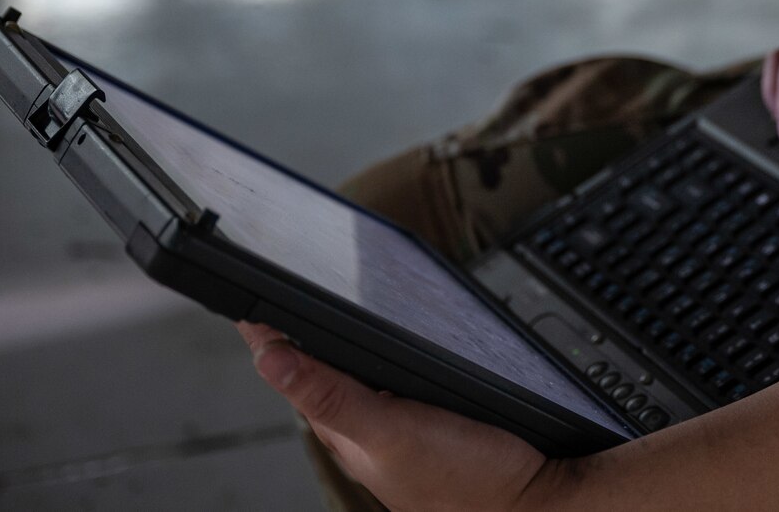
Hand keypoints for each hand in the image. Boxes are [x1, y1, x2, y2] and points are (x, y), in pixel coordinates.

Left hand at [238, 322, 575, 511]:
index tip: (243, 295)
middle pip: (324, 368)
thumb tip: (270, 356)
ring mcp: (402, 425)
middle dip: (302, 330)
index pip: (291, 370)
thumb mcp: (391, 433)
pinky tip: (396, 344)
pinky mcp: (435, 418)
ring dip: (345, 340)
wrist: (535, 500)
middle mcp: (367, 428)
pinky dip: (387, 354)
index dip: (268, 332)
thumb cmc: (467, 481)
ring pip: (363, 373)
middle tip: (279, 289)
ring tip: (322, 309)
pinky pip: (398, 379)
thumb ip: (332, 395)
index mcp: (344, 430)